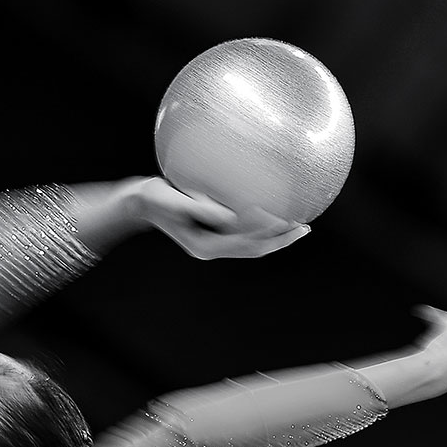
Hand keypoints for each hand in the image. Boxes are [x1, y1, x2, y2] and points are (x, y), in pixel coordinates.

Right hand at [126, 177, 309, 259]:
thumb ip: (198, 208)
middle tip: (305, 227)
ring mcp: (214, 244)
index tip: (285, 219)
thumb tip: (229, 215)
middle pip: (254, 249)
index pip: (244, 243)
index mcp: (204, 246)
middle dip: (280, 240)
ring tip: (299, 224)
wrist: (141, 202)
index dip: (267, 234)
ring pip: (252, 245)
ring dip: (276, 236)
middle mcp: (212, 249)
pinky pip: (245, 234)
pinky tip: (275, 211)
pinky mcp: (215, 234)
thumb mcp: (172, 200)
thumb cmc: (153, 197)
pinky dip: (263, 226)